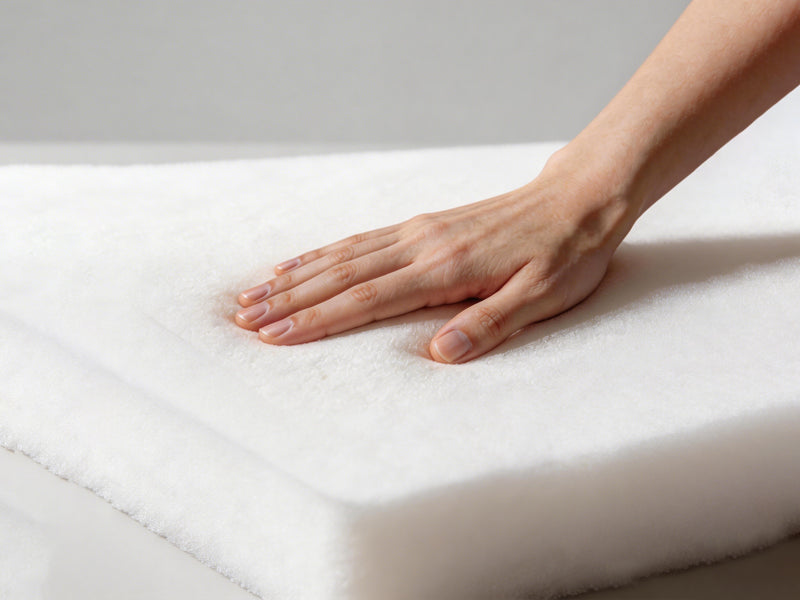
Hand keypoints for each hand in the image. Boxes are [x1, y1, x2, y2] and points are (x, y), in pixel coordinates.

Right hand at [235, 155, 636, 362]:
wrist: (578, 199)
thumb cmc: (564, 254)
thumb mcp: (542, 297)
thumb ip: (489, 324)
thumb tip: (438, 355)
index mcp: (445, 270)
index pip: (366, 300)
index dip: (317, 320)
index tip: (275, 337)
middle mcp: (421, 245)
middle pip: (340, 276)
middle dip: (289, 299)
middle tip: (244, 318)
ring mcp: (419, 231)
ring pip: (343, 255)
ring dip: (296, 276)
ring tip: (254, 291)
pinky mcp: (423, 225)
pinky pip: (361, 239)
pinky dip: (324, 252)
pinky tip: (302, 260)